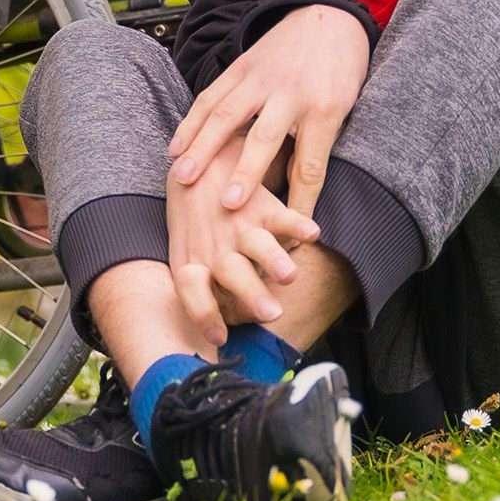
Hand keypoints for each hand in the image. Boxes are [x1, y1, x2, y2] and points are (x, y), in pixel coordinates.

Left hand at [166, 133, 319, 346]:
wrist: (196, 163)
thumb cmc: (192, 224)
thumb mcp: (187, 256)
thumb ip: (204, 291)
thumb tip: (218, 336)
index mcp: (191, 261)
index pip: (191, 291)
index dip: (202, 313)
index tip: (218, 338)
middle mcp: (215, 247)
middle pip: (230, 273)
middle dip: (249, 294)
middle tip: (269, 313)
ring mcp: (238, 225)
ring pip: (256, 245)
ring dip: (273, 260)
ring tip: (289, 275)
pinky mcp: (260, 204)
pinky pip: (281, 215)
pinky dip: (296, 224)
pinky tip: (312, 233)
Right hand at [169, 4, 369, 220]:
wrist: (329, 17)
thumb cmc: (339, 72)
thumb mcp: (343, 111)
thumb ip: (315, 150)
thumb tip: (298, 199)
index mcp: (324, 109)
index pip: (310, 163)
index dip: (300, 200)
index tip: (289, 230)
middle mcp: (290, 92)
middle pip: (263, 138)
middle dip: (244, 173)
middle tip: (226, 203)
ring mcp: (261, 77)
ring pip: (226, 115)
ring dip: (202, 147)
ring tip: (183, 176)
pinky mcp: (240, 67)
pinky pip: (210, 96)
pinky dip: (191, 122)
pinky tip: (176, 145)